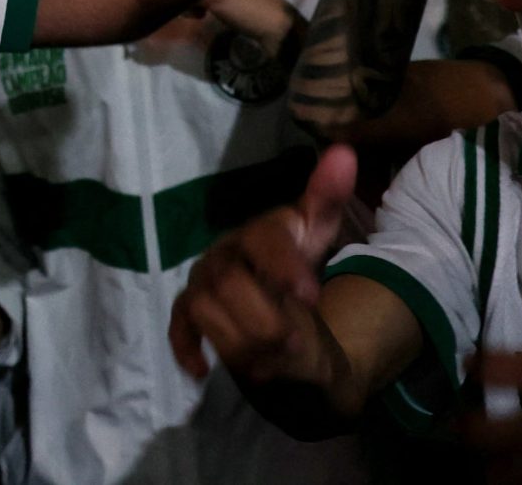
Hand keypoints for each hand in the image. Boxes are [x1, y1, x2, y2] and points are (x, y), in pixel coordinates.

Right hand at [170, 144, 357, 382]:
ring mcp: (201, 283)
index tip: (312, 296)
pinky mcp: (188, 311)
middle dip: (265, 317)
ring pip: (205, 309)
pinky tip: (202, 369)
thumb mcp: (316, 231)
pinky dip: (186, 347)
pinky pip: (178, 326)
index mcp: (256, 233)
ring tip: (272, 362)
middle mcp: (222, 254)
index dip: (285, 266)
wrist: (269, 291)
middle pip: (230, 282)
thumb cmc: (292, 258)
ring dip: (238, 340)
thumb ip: (325, 196)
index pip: (264, 240)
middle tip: (296, 341)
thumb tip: (343, 152)